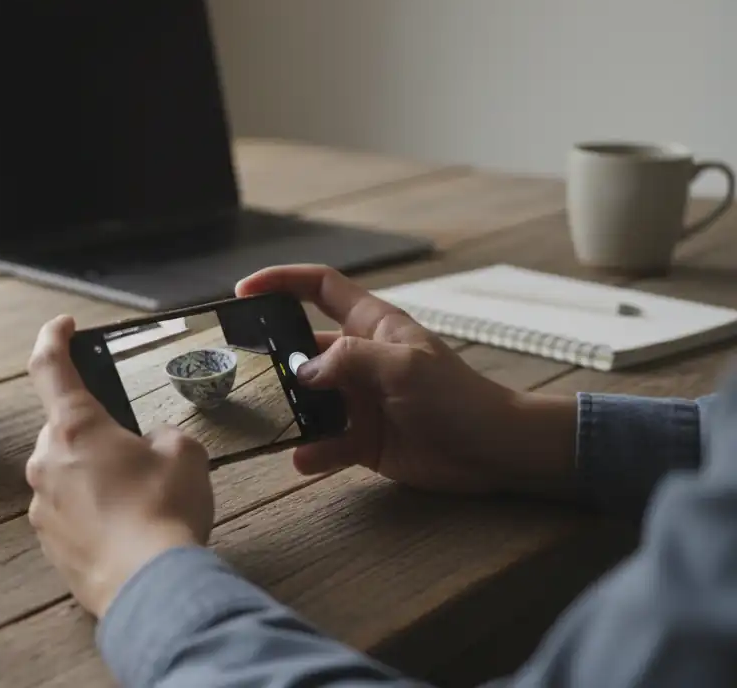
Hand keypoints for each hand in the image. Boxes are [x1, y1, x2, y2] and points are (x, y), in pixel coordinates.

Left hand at [24, 315, 214, 617]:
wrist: (150, 587)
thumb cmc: (165, 511)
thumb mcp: (184, 452)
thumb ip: (162, 435)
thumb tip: (151, 444)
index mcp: (75, 426)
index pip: (50, 365)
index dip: (54, 337)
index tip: (63, 325)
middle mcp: (46, 460)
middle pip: (66, 429)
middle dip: (97, 434)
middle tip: (138, 453)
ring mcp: (41, 504)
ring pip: (66, 473)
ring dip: (95, 476)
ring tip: (140, 501)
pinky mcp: (46, 542)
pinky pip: (67, 512)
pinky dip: (92, 513)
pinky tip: (126, 530)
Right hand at [237, 265, 577, 497]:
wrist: (495, 451)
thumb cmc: (458, 397)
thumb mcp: (403, 366)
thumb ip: (349, 360)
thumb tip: (301, 370)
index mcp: (373, 326)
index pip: (320, 288)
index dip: (282, 281)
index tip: (245, 290)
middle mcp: (360, 360)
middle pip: (304, 347)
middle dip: (276, 356)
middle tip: (245, 368)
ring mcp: (360, 400)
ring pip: (309, 400)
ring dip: (291, 411)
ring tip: (275, 420)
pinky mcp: (363, 440)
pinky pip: (326, 443)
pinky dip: (312, 451)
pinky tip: (304, 458)